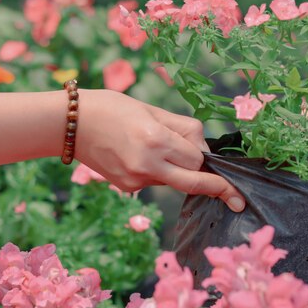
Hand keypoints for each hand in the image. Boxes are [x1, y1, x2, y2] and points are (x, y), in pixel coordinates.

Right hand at [74, 89, 245, 211]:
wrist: (69, 125)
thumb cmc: (111, 108)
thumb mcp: (151, 109)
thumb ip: (183, 129)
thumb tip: (204, 151)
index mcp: (155, 140)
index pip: (197, 160)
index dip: (204, 157)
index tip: (213, 159)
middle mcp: (146, 164)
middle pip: (193, 183)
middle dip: (218, 189)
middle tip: (239, 200)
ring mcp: (135, 180)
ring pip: (173, 181)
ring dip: (178, 171)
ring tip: (152, 145)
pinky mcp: (127, 187)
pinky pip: (155, 181)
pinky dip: (158, 171)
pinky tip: (137, 154)